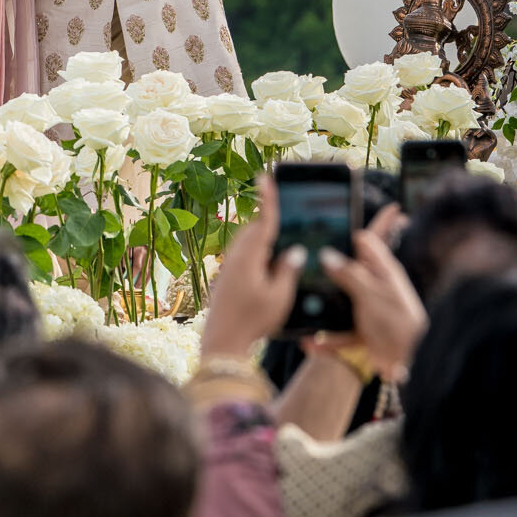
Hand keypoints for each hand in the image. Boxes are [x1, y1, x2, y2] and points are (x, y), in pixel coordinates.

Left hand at [199, 177, 304, 359]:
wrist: (222, 340)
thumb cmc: (253, 321)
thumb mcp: (279, 298)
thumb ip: (288, 271)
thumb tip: (294, 251)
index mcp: (250, 256)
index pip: (263, 221)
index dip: (268, 198)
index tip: (265, 176)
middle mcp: (236, 255)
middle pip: (256, 229)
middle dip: (271, 224)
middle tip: (289, 223)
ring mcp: (229, 265)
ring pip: (249, 242)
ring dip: (264, 240)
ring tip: (283, 251)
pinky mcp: (227, 275)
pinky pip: (244, 255)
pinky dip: (257, 253)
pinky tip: (269, 269)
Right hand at [320, 208, 426, 380]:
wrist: (408, 365)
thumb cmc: (397, 324)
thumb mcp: (373, 295)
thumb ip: (350, 275)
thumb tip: (326, 254)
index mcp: (381, 270)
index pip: (377, 239)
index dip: (383, 220)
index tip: (392, 205)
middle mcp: (372, 284)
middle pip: (349, 265)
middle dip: (330, 259)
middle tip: (308, 245)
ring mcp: (364, 306)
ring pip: (337, 297)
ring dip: (322, 301)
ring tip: (298, 294)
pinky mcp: (359, 329)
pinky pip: (336, 331)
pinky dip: (324, 339)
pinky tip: (308, 343)